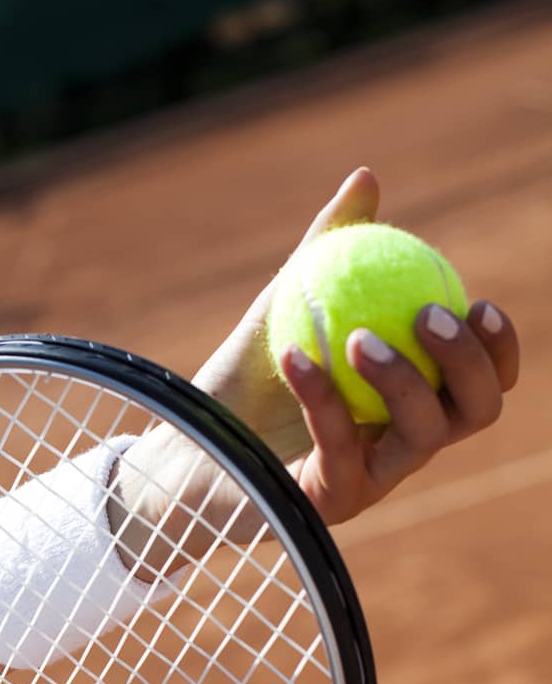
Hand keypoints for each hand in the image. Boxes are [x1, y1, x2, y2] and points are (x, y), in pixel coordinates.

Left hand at [194, 166, 519, 525]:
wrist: (184, 448)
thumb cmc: (241, 383)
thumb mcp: (284, 303)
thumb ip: (328, 249)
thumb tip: (367, 178)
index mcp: (411, 402)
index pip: (480, 382)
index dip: (498, 349)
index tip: (477, 301)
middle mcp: (402, 446)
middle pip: (475, 412)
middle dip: (467, 363)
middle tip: (429, 317)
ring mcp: (370, 480)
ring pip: (423, 437)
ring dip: (403, 380)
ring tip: (356, 338)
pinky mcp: (327, 505)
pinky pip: (340, 448)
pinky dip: (322, 398)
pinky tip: (296, 355)